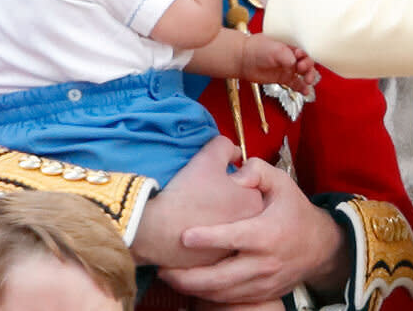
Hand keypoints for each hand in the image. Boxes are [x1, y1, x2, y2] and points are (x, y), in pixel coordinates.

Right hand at [132, 136, 262, 267]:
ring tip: (195, 211)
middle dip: (225, 200)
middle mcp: (250, 231)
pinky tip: (190, 229)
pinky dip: (206, 241)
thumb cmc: (187, 191)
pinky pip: (214, 247)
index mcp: (255, 203)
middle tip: (204, 195)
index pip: (249, 184)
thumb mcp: (209, 157)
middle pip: (239, 207)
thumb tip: (234, 152)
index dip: (230, 179)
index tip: (213, 180)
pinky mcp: (215, 266)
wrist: (158, 229)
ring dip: (216, 220)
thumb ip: (226, 146)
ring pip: (228, 228)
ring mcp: (234, 251)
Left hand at [158, 158, 348, 303]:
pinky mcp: (261, 294)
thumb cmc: (295, 210)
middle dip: (188, 276)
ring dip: (192, 289)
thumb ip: (257, 171)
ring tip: (168, 277)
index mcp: (267, 233)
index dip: (208, 238)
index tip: (184, 236)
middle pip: (221, 278)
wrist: (321, 247)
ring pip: (222, 294)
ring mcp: (262, 283)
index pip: (234, 238)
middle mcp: (264, 263)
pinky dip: (207, 296)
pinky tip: (189, 286)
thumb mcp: (283, 183)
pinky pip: (230, 300)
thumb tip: (234, 170)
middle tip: (162, 267)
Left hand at [241, 37, 319, 95]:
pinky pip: (296, 84)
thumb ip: (286, 55)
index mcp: (290, 45)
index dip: (306, 55)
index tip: (300, 57)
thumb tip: (294, 64)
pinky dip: (302, 88)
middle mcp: (291, 56)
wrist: (243, 58)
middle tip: (302, 69)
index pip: (305, 50)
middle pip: (307, 62)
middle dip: (308, 66)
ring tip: (308, 81)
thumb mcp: (273, 49)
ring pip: (304, 74)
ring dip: (309, 77)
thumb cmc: (257, 48)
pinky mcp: (283, 78)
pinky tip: (306, 92)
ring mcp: (287, 68)